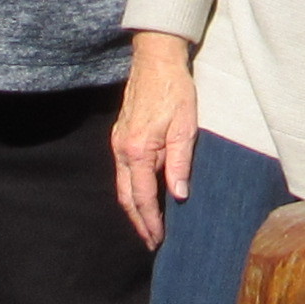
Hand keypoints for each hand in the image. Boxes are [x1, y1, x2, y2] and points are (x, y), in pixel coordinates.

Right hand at [112, 32, 198, 249]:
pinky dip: (132, 190)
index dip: (151, 221)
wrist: (155, 61)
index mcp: (138, 151)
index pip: (143, 197)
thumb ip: (180, 162)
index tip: (158, 240)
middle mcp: (122, 150)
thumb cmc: (175, 91)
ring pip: (122, 185)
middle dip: (139, 221)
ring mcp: (119, 143)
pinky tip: (143, 195)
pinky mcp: (121, 136)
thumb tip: (178, 195)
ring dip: (134, 207)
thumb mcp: (185, 127)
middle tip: (151, 242)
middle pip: (127, 197)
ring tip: (148, 225)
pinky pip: (123, 172)